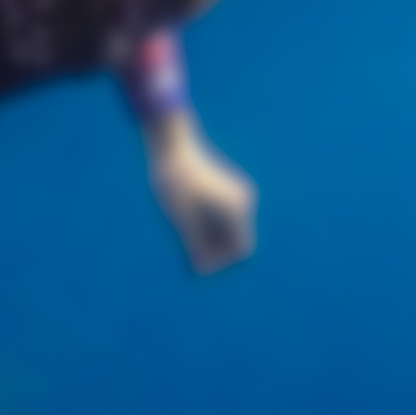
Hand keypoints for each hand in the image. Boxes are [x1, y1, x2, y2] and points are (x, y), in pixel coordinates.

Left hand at [149, 113, 256, 274]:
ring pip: (229, 228)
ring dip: (210, 235)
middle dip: (214, 247)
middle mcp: (243, 201)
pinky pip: (224, 216)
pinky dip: (209, 223)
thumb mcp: (182, 219)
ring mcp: (237, 194)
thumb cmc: (175, 183)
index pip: (241, 249)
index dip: (220, 260)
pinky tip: (188, 215)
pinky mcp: (227, 189)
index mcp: (236, 209)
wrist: (173, 146)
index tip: (194, 258)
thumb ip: (196, 245)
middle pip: (236, 239)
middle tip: (185, 242)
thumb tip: (203, 268)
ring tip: (184, 225)